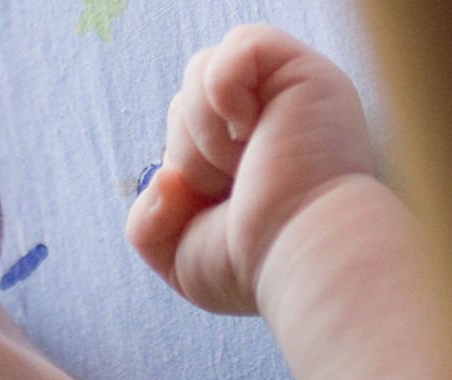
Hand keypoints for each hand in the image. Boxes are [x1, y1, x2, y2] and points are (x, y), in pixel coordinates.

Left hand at [125, 25, 372, 314]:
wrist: (303, 258)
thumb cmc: (256, 264)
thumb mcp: (179, 254)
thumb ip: (148, 221)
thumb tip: (163, 180)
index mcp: (250, 154)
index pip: (184, 128)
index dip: (182, 167)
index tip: (216, 208)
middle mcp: (273, 118)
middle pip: (185, 99)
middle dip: (188, 152)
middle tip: (232, 189)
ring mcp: (290, 93)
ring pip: (200, 68)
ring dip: (201, 130)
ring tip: (243, 166)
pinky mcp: (302, 71)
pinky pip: (237, 44)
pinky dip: (223, 91)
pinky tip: (251, 132)